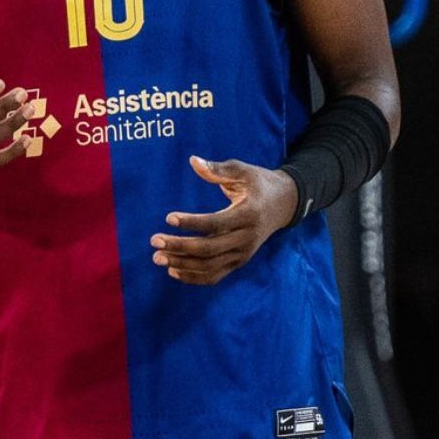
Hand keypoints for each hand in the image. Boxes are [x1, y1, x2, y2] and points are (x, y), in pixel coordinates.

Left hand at [150, 155, 297, 285]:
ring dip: (182, 264)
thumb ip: (218, 169)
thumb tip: (193, 161)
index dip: (192, 222)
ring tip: (157, 258)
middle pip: (210, 249)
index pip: (216, 223)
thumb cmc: (259, 184)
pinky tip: (173, 271)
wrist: (284, 204)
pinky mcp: (239, 262)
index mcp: (248, 215)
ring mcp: (243, 253)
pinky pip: (215, 275)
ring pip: (210, 266)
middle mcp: (246, 238)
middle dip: (180, 247)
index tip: (168, 218)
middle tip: (155, 241)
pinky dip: (194, 277)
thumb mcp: (243, 171)